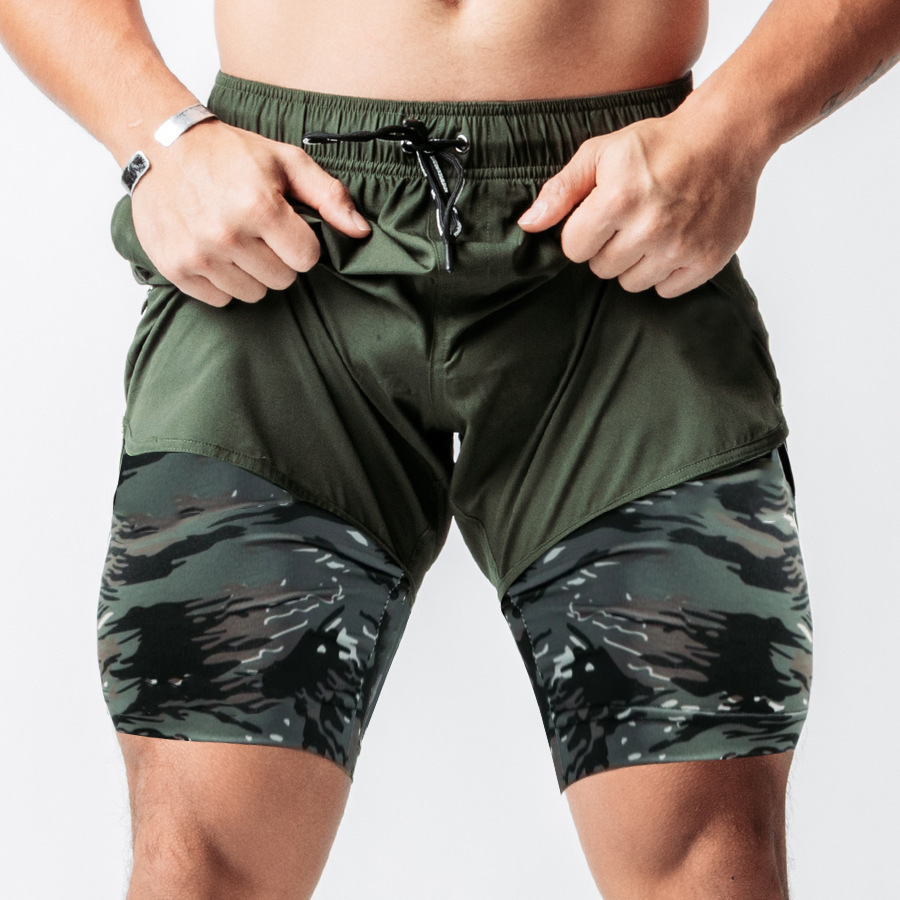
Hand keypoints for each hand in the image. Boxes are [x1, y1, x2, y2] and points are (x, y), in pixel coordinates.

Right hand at [130, 119, 369, 305]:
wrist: (161, 145)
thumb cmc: (230, 154)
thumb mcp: (286, 161)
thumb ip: (329, 195)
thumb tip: (360, 231)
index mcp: (258, 206)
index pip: (306, 259)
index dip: (301, 244)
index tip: (285, 227)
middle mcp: (227, 234)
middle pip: (281, 280)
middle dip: (277, 258)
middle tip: (258, 232)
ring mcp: (198, 254)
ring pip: (252, 294)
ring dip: (250, 273)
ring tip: (235, 240)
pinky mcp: (176, 268)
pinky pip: (219, 299)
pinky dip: (221, 281)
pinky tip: (214, 252)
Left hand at [517, 109, 763, 297]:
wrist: (726, 137)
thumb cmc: (659, 145)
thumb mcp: (601, 153)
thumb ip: (561, 190)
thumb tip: (529, 225)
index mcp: (617, 200)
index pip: (574, 249)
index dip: (582, 233)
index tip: (599, 216)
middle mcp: (649, 228)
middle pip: (601, 269)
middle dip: (608, 247)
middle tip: (629, 220)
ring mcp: (680, 248)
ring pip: (632, 283)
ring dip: (635, 263)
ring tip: (651, 230)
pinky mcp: (706, 261)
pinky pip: (666, 290)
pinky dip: (666, 273)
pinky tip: (673, 243)